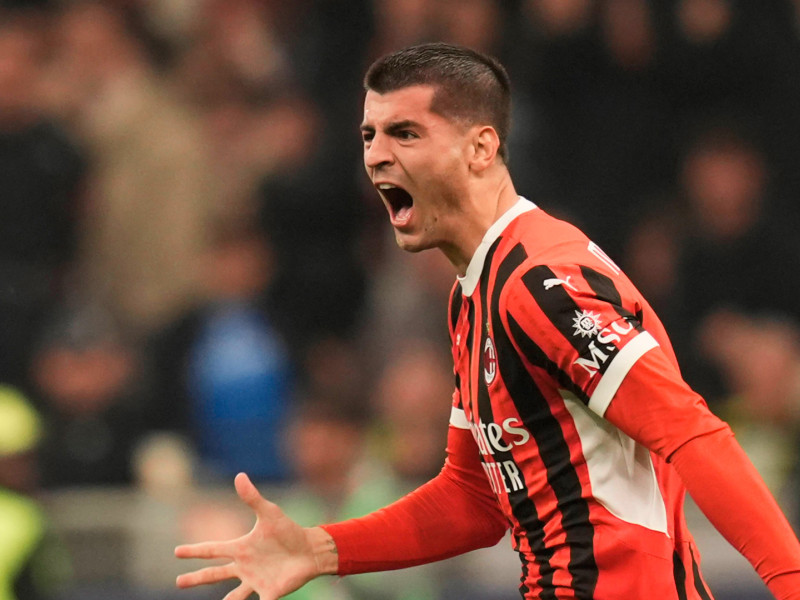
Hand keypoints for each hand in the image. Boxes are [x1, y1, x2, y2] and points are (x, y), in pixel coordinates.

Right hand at [175, 472, 338, 599]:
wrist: (309, 548)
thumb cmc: (288, 531)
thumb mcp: (269, 513)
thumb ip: (252, 497)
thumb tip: (239, 475)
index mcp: (242, 548)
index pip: (213, 549)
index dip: (195, 550)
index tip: (177, 552)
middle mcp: (245, 566)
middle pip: (215, 574)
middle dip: (196, 579)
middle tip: (178, 582)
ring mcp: (256, 580)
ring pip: (234, 596)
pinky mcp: (269, 592)